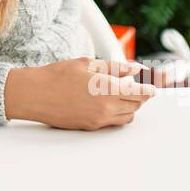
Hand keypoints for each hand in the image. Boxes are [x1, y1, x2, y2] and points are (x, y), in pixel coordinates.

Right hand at [5, 57, 156, 129]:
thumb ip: (115, 68)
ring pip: (127, 116)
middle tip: (138, 85)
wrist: (35, 95)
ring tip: (123, 93)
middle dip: (141, 95)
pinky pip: (114, 122)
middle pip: (137, 105)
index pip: (141, 93)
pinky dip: (118, 113)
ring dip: (131, 105)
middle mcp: (106, 108)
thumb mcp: (88, 64)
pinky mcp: (91, 126)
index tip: (154, 84)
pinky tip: (109, 101)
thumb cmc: (58, 75)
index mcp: (108, 89)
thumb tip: (135, 69)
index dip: (150, 88)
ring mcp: (99, 120)